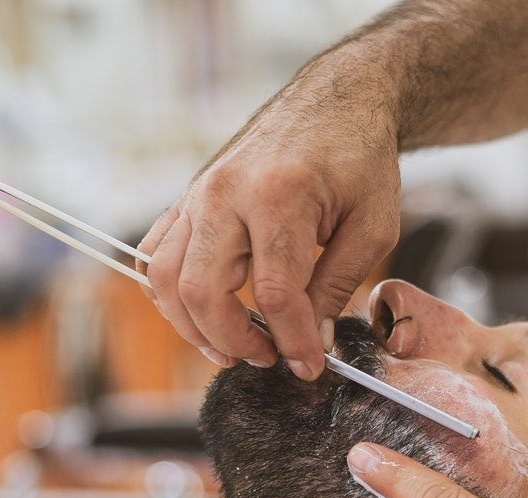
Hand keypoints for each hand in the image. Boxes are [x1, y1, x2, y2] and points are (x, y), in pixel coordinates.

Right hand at [137, 61, 401, 379]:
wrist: (336, 101)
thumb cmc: (360, 160)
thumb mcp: (373, 226)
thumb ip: (339, 286)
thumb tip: (310, 341)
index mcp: (278, 196)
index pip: (275, 295)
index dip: (293, 342)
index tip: (310, 367)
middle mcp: (225, 193)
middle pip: (203, 291)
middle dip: (235, 342)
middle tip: (271, 360)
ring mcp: (198, 194)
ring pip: (165, 279)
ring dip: (193, 328)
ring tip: (234, 350)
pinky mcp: (187, 199)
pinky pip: (154, 256)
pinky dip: (169, 296)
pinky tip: (203, 316)